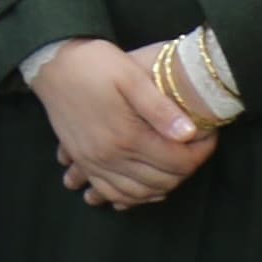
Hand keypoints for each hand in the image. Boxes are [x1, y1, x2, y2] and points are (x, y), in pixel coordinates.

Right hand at [31, 39, 216, 208]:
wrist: (51, 64)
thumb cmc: (94, 64)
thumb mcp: (130, 76)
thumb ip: (160, 107)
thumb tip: (189, 133)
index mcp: (126, 135)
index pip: (178, 161)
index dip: (201, 152)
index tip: (210, 135)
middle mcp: (109, 156)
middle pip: (162, 180)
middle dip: (186, 169)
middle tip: (196, 149)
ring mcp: (93, 162)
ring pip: (138, 193)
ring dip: (162, 186)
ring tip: (176, 167)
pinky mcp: (82, 160)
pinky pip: (110, 192)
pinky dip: (130, 198)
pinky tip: (143, 189)